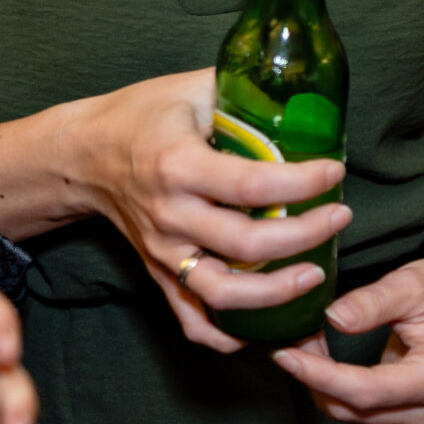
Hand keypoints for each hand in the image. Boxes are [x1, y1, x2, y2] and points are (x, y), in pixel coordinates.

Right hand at [74, 69, 350, 352]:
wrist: (83, 155)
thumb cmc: (141, 115)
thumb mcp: (189, 88)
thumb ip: (241, 90)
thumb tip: (300, 91)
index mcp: (178, 165)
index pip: (252, 186)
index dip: (302, 184)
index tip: (335, 172)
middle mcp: (170, 215)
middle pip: (247, 245)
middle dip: (306, 236)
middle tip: (340, 217)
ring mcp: (162, 252)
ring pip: (222, 295)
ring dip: (276, 295)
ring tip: (316, 275)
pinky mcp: (158, 274)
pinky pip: (191, 321)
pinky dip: (227, 336)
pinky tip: (264, 327)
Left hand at [272, 255, 423, 423]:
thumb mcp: (412, 282)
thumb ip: (372, 301)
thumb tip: (333, 318)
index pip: (367, 391)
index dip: (321, 375)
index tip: (285, 355)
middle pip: (354, 408)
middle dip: (315, 374)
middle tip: (294, 334)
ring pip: (351, 416)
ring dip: (322, 383)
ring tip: (312, 341)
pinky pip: (359, 416)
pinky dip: (336, 390)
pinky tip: (330, 360)